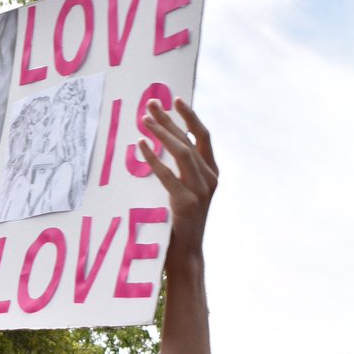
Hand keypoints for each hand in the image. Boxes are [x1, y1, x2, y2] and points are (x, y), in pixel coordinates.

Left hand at [137, 98, 217, 261]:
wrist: (186, 253)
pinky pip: (167, 175)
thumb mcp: (188, 191)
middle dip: (169, 119)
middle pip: (189, 140)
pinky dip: (152, 158)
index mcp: (212, 172)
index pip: (203, 137)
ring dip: (161, 133)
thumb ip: (183, 170)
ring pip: (181, 152)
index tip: (175, 100)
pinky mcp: (186, 203)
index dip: (190, 117)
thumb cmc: (181, 222)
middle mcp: (210, 178)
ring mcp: (200, 191)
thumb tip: (165, 143)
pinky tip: (140, 145)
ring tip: (144, 120)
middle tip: (150, 104)